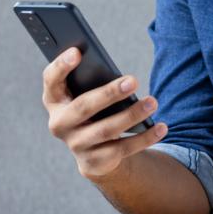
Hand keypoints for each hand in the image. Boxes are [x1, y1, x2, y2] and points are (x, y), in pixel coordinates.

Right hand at [42, 47, 167, 179]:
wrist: (92, 151)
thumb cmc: (92, 109)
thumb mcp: (86, 94)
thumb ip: (92, 82)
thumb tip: (120, 77)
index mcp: (54, 100)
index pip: (51, 80)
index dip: (61, 66)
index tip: (77, 51)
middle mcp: (59, 124)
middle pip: (83, 107)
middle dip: (109, 93)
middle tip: (133, 80)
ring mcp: (76, 145)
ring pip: (106, 130)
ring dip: (132, 115)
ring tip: (152, 102)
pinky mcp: (94, 162)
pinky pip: (122, 149)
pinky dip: (144, 137)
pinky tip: (160, 127)